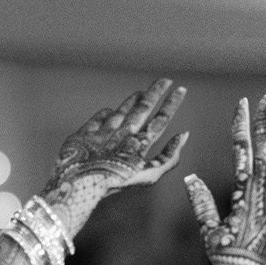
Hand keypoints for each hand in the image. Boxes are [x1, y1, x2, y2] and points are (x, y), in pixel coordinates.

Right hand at [41, 79, 187, 231]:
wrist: (80, 184)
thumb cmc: (114, 181)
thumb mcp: (150, 173)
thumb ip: (169, 156)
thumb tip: (185, 135)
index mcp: (139, 146)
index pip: (160, 121)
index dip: (171, 105)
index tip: (181, 90)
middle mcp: (124, 139)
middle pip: (143, 112)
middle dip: (154, 96)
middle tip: (166, 80)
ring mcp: (105, 136)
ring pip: (122, 114)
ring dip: (133, 101)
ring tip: (144, 91)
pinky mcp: (85, 136)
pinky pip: (97, 121)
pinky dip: (103, 114)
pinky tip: (110, 110)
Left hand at [185, 96, 265, 264]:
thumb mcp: (212, 233)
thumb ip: (202, 205)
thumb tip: (189, 178)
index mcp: (244, 190)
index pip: (242, 150)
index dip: (241, 127)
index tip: (241, 105)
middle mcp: (265, 186)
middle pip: (264, 144)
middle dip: (262, 120)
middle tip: (262, 97)